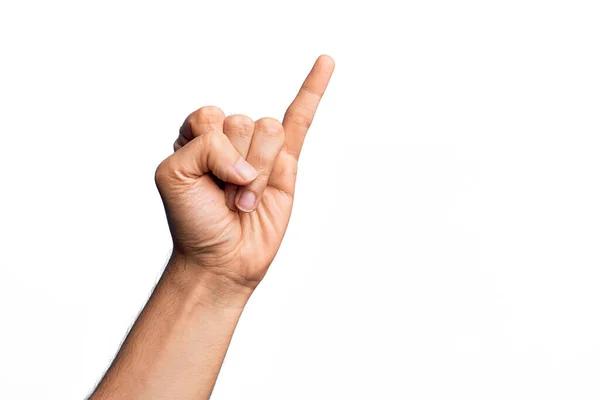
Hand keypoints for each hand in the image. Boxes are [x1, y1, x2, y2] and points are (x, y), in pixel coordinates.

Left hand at [154, 55, 334, 289]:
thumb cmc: (193, 222)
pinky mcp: (287, 163)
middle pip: (243, 122)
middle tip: (225, 198)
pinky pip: (302, 117)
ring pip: (270, 131)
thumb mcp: (173, 177)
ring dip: (258, 173)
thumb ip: (203, 146)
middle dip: (233, 167)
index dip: (208, 150)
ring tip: (245, 200)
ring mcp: (260, 149)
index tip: (200, 184)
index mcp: (198, 135)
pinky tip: (326, 62)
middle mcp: (230, 138)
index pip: (210, 116)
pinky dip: (314, 88)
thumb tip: (250, 157)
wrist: (221, 260)